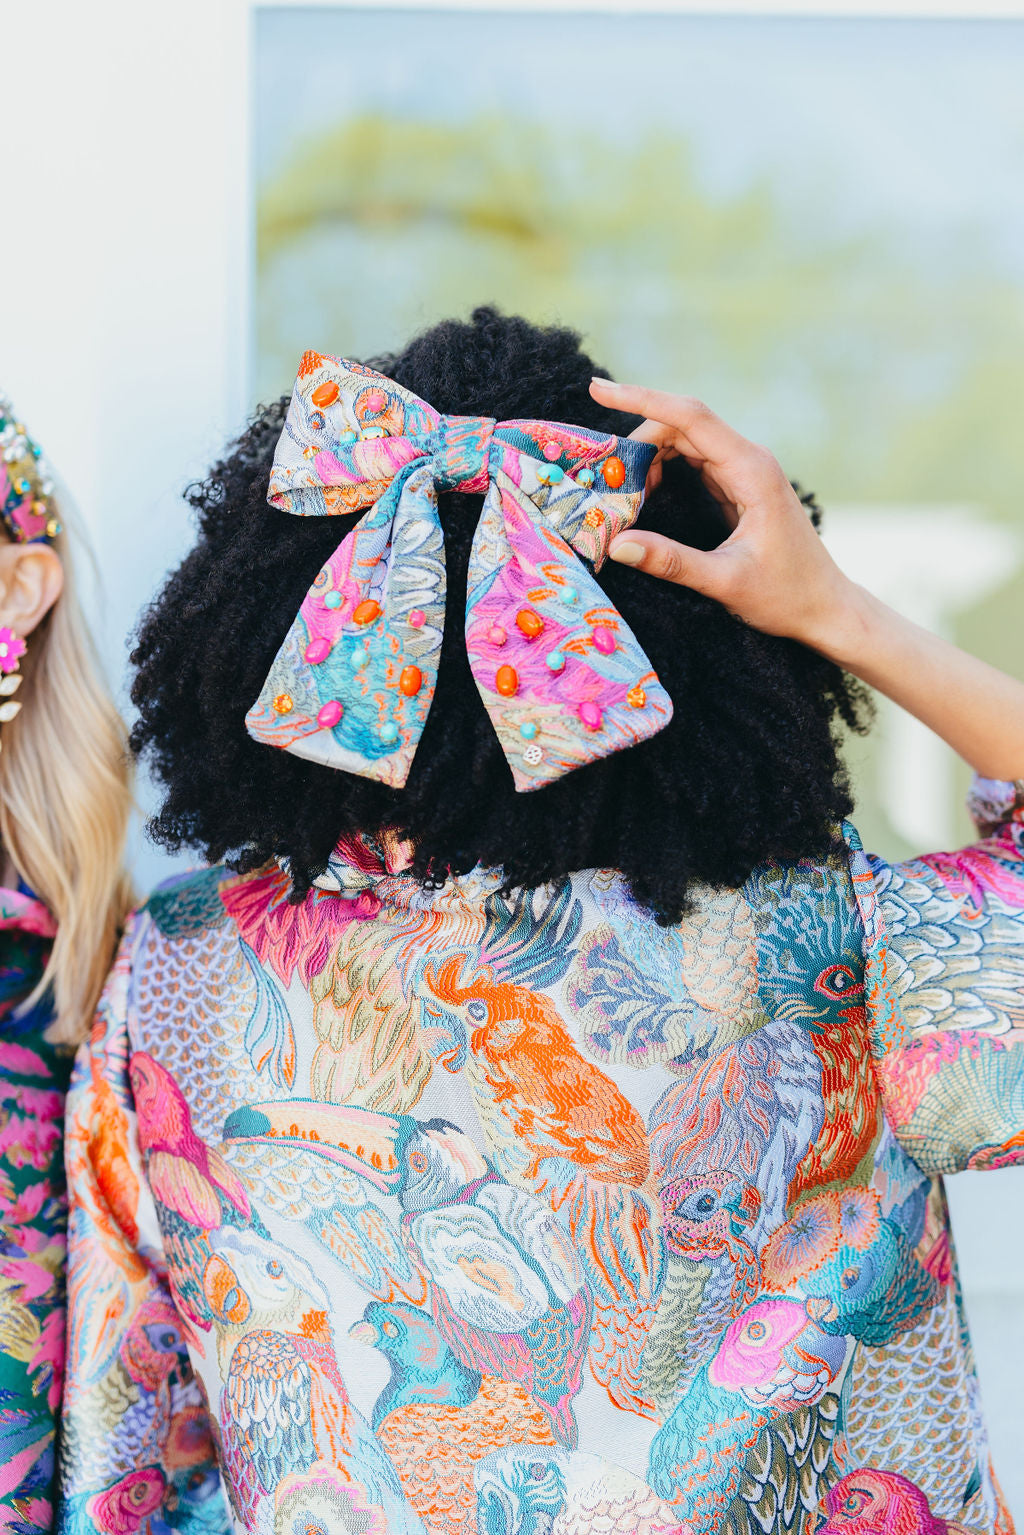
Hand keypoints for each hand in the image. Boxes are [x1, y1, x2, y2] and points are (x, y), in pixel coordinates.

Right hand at [589, 377, 856, 649]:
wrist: (826, 608)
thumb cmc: (786, 596)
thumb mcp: (725, 581)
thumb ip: (671, 562)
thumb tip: (617, 544)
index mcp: (751, 470)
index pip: (689, 417)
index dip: (641, 399)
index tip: (598, 390)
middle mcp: (749, 461)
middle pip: (682, 427)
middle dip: (638, 444)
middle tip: (604, 479)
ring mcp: (745, 473)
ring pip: (685, 444)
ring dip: (649, 461)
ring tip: (625, 495)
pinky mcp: (739, 488)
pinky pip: (694, 464)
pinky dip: (663, 473)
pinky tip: (646, 497)